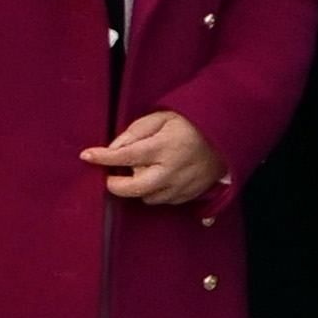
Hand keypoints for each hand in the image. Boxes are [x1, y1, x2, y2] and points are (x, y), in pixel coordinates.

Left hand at [89, 109, 221, 211]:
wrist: (231, 136)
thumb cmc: (194, 123)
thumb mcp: (164, 117)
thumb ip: (137, 130)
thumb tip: (114, 148)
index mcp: (164, 147)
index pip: (125, 156)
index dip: (102, 157)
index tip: (87, 156)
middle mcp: (172, 170)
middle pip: (133, 188)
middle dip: (115, 184)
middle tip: (112, 175)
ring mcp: (183, 185)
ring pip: (146, 197)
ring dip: (139, 186)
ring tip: (145, 171)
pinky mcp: (191, 194)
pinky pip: (164, 200)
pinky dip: (156, 191)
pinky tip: (160, 177)